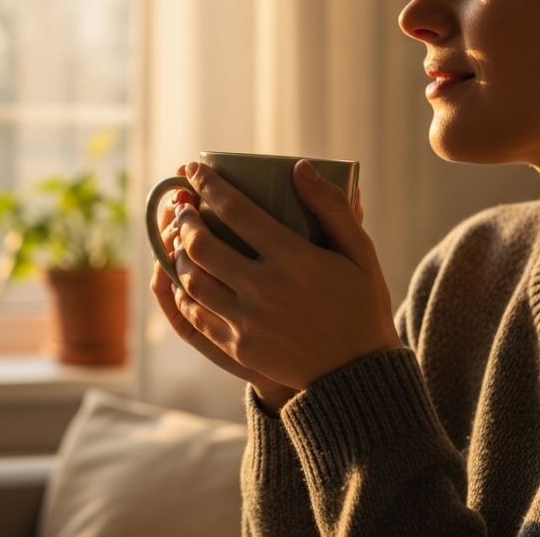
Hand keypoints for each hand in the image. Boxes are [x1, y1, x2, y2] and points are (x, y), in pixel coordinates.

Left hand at [171, 160, 399, 389]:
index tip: (194, 169)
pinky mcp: (238, 347)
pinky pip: (195, 314)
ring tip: (179, 241)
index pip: (236, 211)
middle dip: (185, 220)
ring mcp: (248, 321)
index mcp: (294, 259)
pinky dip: (182, 291)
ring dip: (178, 255)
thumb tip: (299, 167)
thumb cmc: (361, 303)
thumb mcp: (359, 251)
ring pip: (192, 280)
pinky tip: (183, 279)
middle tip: (182, 208)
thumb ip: (332, 206)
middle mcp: (265, 289)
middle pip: (202, 245)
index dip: (209, 185)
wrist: (358, 372)